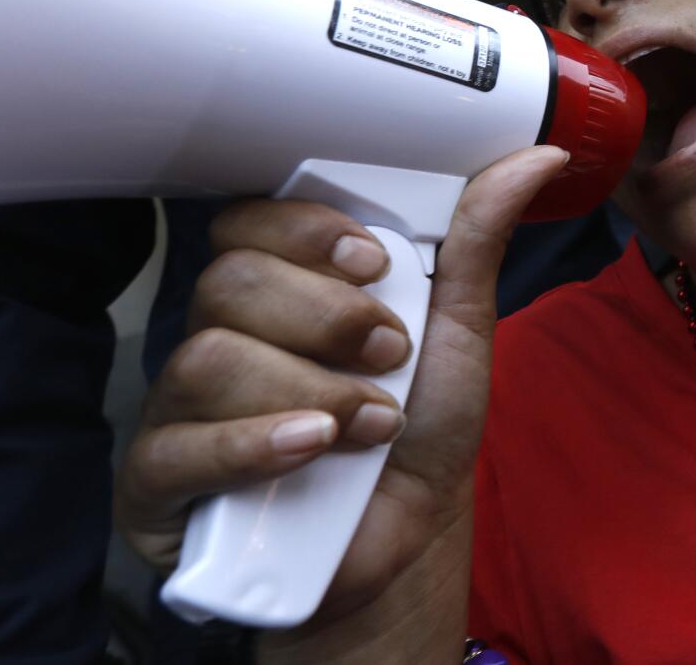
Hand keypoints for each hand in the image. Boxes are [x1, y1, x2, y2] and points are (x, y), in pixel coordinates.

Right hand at [116, 146, 565, 624]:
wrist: (409, 538)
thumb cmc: (421, 429)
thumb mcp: (458, 328)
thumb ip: (477, 241)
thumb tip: (537, 158)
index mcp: (278, 290)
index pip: (247, 224)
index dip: (304, 231)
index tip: (373, 262)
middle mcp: (219, 338)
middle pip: (229, 282)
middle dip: (326, 317)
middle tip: (389, 353)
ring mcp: (181, 410)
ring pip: (208, 359)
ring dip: (310, 389)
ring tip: (372, 425)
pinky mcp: (158, 482)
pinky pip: (175, 447)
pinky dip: (253, 444)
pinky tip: (312, 450)